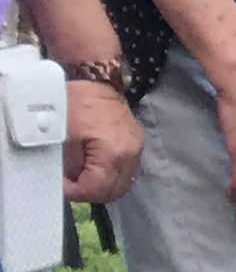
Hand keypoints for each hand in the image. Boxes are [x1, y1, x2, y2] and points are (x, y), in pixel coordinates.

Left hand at [60, 79, 139, 204]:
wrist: (94, 78)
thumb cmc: (75, 104)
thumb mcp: (63, 137)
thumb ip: (68, 166)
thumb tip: (69, 182)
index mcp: (113, 153)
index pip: (97, 188)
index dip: (76, 192)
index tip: (61, 187)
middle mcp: (131, 154)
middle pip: (115, 191)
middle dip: (91, 193)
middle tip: (71, 185)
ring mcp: (137, 149)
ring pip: (123, 183)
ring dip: (102, 185)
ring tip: (82, 177)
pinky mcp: (137, 143)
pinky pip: (127, 170)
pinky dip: (112, 175)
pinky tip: (95, 168)